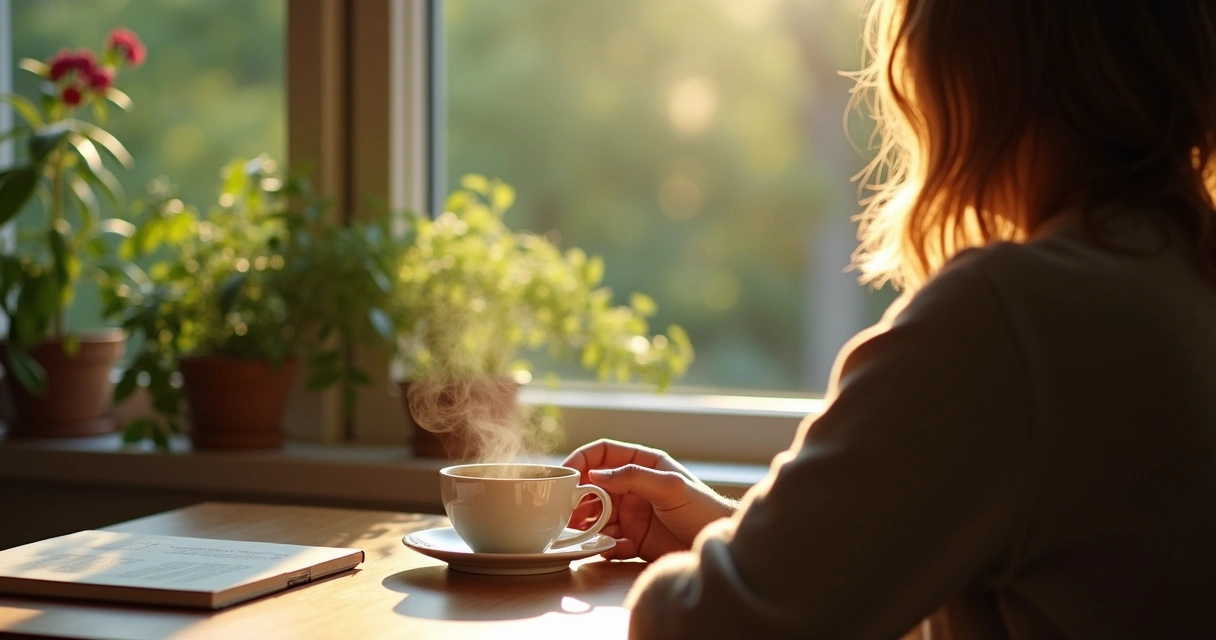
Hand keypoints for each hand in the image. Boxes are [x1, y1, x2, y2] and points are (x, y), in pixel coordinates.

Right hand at [563, 439, 737, 561]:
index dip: (582, 459)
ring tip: (582, 534)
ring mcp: (632, 514)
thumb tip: (595, 475)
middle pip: (594, 487)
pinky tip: (608, 548)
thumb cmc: (703, 508)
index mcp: (643, 465)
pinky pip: (607, 541)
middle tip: (568, 511)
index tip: (566, 474)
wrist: (717, 543)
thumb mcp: (670, 486)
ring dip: (587, 525)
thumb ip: (633, 477)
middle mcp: (633, 488)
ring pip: (597, 516)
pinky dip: (602, 545)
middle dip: (579, 498)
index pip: (604, 453)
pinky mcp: (633, 540)